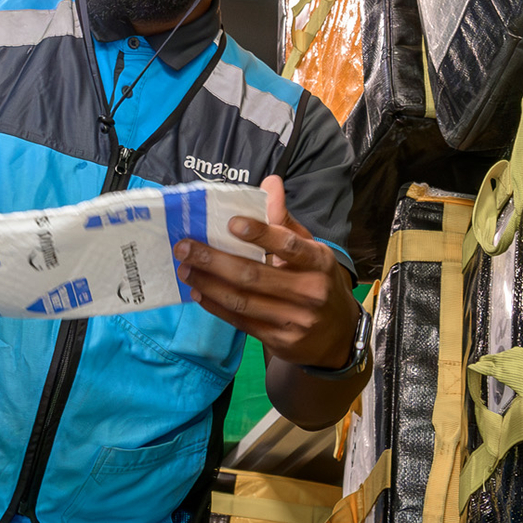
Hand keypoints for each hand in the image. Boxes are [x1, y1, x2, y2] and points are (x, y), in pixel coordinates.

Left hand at [174, 175, 357, 369]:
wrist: (337, 334)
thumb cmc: (318, 281)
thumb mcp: (311, 250)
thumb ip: (285, 220)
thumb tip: (270, 182)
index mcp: (319, 262)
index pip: (288, 245)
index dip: (260, 234)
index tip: (231, 222)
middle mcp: (310, 291)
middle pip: (254, 275)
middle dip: (214, 260)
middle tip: (185, 246)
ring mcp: (294, 319)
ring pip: (242, 300)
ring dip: (208, 283)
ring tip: (185, 268)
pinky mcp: (279, 339)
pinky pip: (240, 321)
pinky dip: (216, 306)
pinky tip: (199, 292)